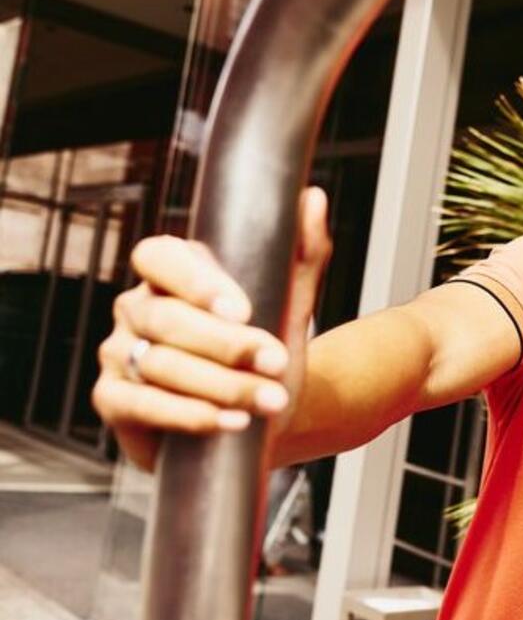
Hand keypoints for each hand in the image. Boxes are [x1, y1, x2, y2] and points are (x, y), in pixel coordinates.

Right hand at [93, 187, 332, 470]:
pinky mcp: (113, 400)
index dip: (195, 281)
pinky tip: (228, 421)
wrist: (267, 414)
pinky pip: (142, 405)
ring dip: (222, 386)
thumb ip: (301, 251)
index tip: (243, 310)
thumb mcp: (291, 300)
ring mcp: (118, 354)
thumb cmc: (269, 350)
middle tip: (276, 362)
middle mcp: (136, 308)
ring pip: (161, 365)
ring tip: (271, 400)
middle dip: (227, 345)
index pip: (159, 257)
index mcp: (169, 274)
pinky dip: (188, 415)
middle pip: (167, 319)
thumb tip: (311, 197)